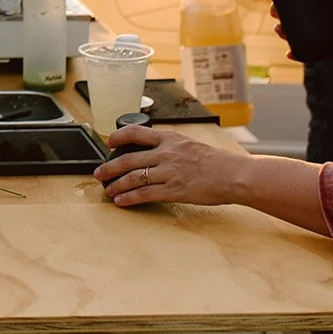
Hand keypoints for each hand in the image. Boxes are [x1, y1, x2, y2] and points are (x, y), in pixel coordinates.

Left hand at [92, 126, 246, 207]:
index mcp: (170, 139)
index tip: (108, 143)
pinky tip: (121, 201)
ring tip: (107, 189)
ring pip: (133, 178)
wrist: (234, 175)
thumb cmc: (216, 162)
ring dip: (116, 185)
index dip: (118, 137)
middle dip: (109, 167)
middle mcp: (166, 153)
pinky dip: (129, 198)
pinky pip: (145, 194)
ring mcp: (169, 172)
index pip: (136, 132)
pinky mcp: (174, 191)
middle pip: (128, 159)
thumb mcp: (190, 145)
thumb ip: (170, 146)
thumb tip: (153, 151)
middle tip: (98, 173)